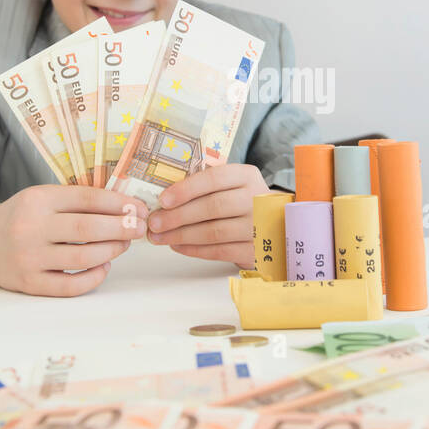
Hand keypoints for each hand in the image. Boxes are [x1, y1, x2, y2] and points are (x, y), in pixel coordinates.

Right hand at [0, 185, 147, 296]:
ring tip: (124, 245)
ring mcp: (29, 258)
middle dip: (122, 228)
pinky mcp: (30, 284)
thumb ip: (76, 200)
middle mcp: (31, 228)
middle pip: (88, 229)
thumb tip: (125, 206)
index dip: (119, 204)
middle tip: (139, 228)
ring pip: (83, 258)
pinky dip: (94, 277)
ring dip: (112, 251)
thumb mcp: (42, 198)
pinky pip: (71, 286)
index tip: (139, 208)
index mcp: (37, 200)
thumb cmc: (21, 217)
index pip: (87, 199)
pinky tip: (104, 265)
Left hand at [146, 164, 270, 268]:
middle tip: (154, 222)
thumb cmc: (241, 202)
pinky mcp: (254, 250)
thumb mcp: (231, 185)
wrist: (274, 226)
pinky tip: (178, 246)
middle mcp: (256, 199)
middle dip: (178, 216)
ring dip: (181, 235)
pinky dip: (194, 250)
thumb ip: (205, 186)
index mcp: (247, 176)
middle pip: (212, 207)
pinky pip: (219, 251)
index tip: (163, 200)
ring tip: (160, 237)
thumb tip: (165, 197)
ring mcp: (258, 227)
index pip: (214, 178)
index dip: (186, 189)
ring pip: (213, 232)